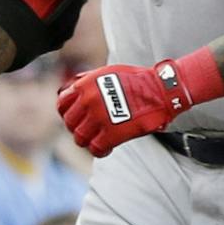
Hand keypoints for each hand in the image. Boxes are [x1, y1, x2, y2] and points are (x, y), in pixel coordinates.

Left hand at [56, 60, 193, 157]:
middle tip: (89, 130)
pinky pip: (96, 148)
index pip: (62, 104)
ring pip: (80, 138)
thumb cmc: (138, 80)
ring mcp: (100, 117)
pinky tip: (107, 148)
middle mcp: (89, 100)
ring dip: (88, 140)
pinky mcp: (113, 133)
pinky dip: (99, 151)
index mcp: (86, 85)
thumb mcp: (107, 73)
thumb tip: (71, 88)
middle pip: (70, 123)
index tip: (76, 118)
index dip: (67, 113)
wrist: (161, 89)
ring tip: (98, 139)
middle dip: (77, 128)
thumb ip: (88, 82)